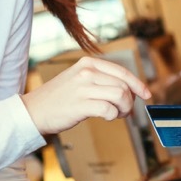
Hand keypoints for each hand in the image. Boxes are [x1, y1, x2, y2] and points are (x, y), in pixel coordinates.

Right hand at [23, 56, 150, 134]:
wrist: (33, 111)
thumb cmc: (59, 98)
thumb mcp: (79, 79)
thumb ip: (101, 80)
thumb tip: (129, 90)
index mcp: (88, 64)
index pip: (122, 72)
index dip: (138, 84)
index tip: (146, 94)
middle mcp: (86, 72)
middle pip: (123, 86)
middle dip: (130, 101)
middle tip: (125, 111)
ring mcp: (83, 88)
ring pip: (120, 96)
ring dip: (124, 109)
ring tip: (117, 115)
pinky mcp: (80, 104)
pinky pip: (109, 109)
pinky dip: (113, 115)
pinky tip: (107, 117)